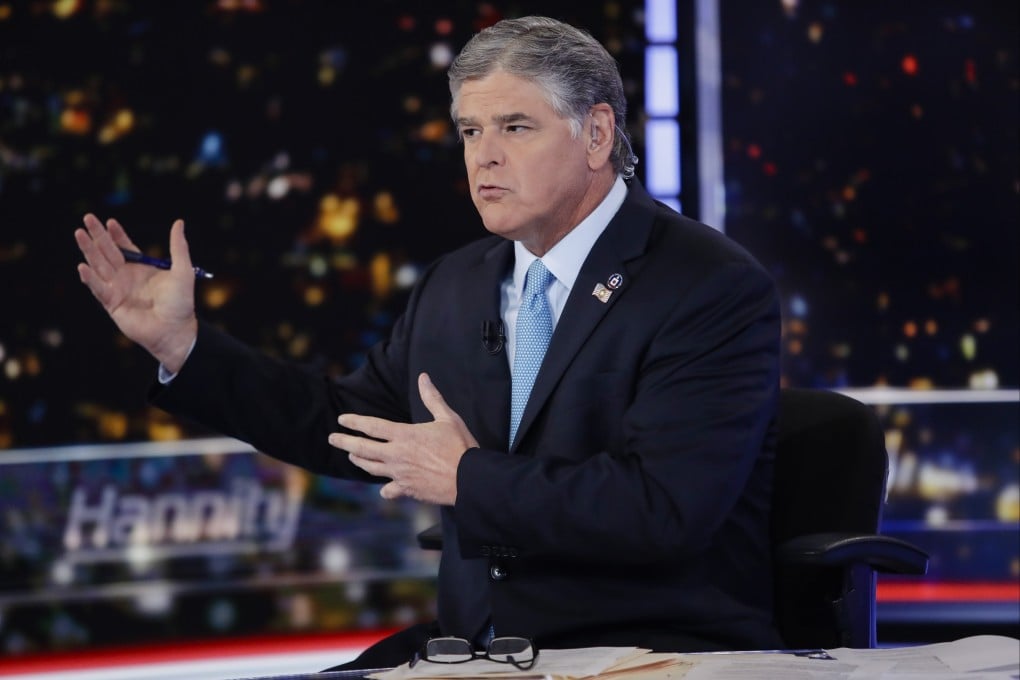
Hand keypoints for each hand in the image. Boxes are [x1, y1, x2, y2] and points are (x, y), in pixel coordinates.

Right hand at [75, 214, 197, 372]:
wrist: (176, 330)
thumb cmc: (180, 303)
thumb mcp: (182, 271)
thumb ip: (178, 247)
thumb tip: (179, 222)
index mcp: (141, 268)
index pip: (125, 247)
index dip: (116, 234)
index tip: (110, 221)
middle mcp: (126, 277)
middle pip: (108, 252)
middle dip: (97, 235)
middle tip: (88, 218)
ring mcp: (117, 289)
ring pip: (99, 265)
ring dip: (88, 250)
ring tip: (79, 233)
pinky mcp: (111, 303)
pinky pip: (98, 288)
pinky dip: (90, 278)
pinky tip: (82, 266)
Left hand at [329, 373, 479, 504]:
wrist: (468, 479)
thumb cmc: (460, 446)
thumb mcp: (448, 418)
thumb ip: (432, 398)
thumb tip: (423, 377)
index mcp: (404, 435)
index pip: (372, 426)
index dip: (355, 421)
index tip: (342, 419)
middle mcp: (396, 455)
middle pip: (362, 448)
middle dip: (345, 442)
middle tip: (332, 439)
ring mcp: (399, 474)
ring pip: (371, 468)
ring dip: (359, 461)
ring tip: (352, 456)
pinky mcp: (407, 489)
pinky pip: (389, 490)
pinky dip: (385, 489)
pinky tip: (384, 489)